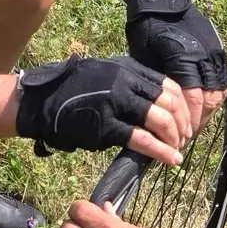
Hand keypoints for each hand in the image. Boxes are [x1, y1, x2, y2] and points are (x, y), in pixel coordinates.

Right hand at [14, 55, 190, 164]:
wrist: (40, 101)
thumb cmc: (72, 90)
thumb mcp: (104, 74)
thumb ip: (129, 83)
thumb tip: (156, 103)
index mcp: (127, 68)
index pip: (168, 85)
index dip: (183, 106)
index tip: (185, 121)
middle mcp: (125, 82)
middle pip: (169, 103)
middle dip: (182, 124)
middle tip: (184, 139)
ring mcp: (115, 103)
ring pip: (159, 120)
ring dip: (174, 138)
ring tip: (176, 150)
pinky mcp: (106, 126)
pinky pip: (141, 139)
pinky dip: (160, 151)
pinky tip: (170, 159)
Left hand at [125, 0, 226, 131]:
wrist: (161, 0)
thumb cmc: (146, 29)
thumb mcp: (145, 58)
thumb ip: (157, 85)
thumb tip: (158, 115)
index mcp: (187, 59)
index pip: (193, 101)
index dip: (186, 123)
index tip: (177, 138)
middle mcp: (207, 58)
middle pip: (209, 101)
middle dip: (197, 122)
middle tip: (184, 137)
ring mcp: (216, 54)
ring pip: (218, 93)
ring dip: (206, 111)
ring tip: (192, 125)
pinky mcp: (218, 51)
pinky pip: (220, 81)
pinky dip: (211, 97)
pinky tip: (200, 107)